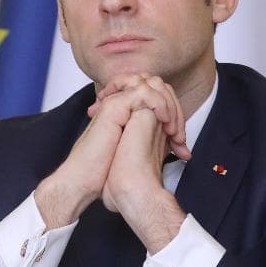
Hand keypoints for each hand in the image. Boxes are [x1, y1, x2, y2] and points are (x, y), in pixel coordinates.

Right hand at [35, 74, 186, 230]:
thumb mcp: (136, 152)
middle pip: (157, 87)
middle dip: (175, 109)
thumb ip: (152, 141)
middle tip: (180, 139)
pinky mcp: (114, 105)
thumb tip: (180, 148)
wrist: (85, 181)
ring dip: (170, 107)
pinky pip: (145, 92)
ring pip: (154, 85)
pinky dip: (161, 106)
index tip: (180, 143)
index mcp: (123, 111)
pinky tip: (165, 125)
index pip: (156, 96)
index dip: (174, 114)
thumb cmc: (103, 172)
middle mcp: (119, 102)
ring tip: (174, 133)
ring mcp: (115, 101)